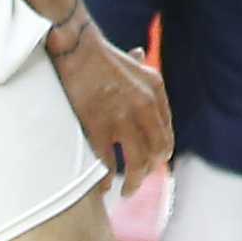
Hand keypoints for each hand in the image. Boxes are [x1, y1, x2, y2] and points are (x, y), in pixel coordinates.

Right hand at [49, 18, 173, 193]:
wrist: (76, 49)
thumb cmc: (101, 57)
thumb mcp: (133, 64)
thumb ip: (143, 75)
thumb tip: (142, 58)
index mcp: (155, 92)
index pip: (165, 135)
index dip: (158, 156)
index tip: (149, 166)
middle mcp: (144, 105)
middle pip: (155, 152)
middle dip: (147, 173)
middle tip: (136, 183)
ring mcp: (121, 117)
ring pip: (136, 162)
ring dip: (132, 183)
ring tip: (124, 191)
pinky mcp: (97, 126)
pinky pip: (107, 163)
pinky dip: (106, 180)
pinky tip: (103, 186)